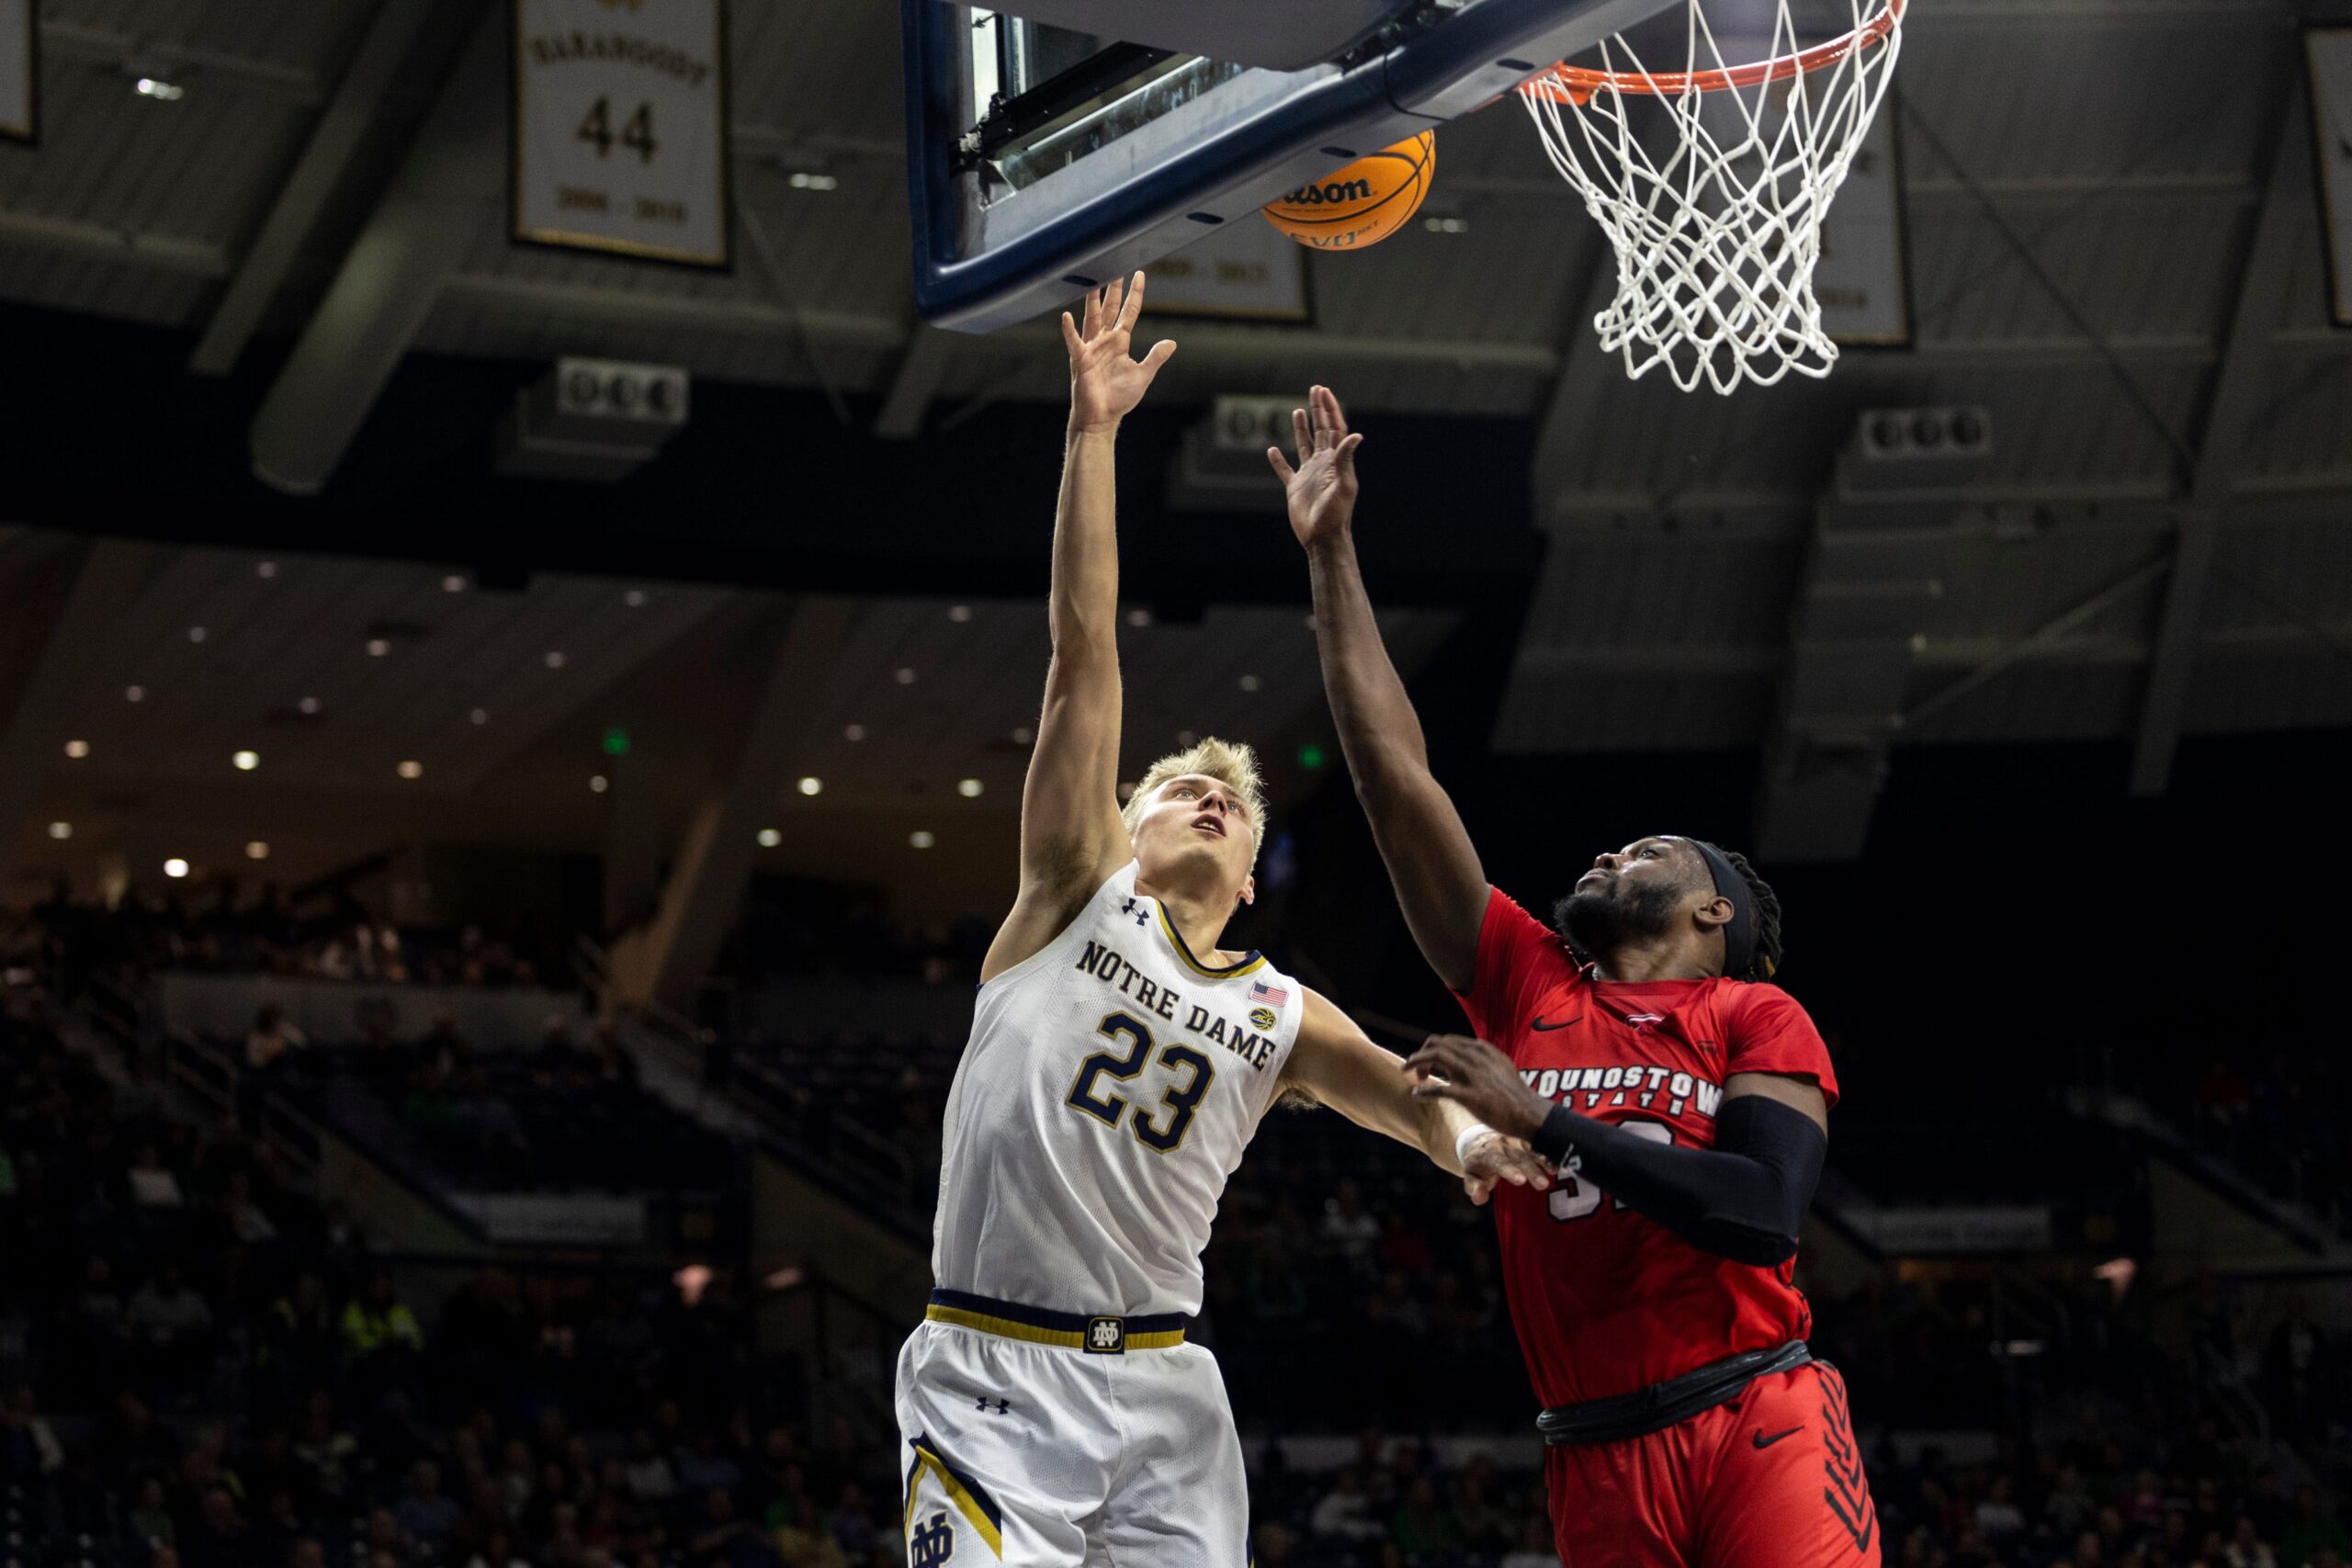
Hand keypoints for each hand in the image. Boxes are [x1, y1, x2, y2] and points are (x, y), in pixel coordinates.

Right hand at [1063, 273, 1176, 434]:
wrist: (1101, 418)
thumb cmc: (1119, 397)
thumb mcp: (1143, 375)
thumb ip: (1155, 357)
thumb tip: (1172, 342)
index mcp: (1120, 341)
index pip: (1129, 312)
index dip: (1135, 294)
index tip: (1139, 274)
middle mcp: (1105, 340)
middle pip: (1109, 307)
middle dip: (1113, 287)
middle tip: (1115, 265)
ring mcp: (1091, 348)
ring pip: (1092, 317)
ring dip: (1092, 299)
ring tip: (1091, 279)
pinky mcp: (1080, 360)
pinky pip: (1074, 342)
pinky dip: (1069, 330)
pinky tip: (1066, 315)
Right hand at [1266, 385, 1363, 547]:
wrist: (1322, 537)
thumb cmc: (1336, 513)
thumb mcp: (1344, 484)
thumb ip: (1346, 459)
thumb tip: (1356, 435)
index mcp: (1336, 460)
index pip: (1335, 428)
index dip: (1330, 409)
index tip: (1323, 391)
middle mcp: (1323, 464)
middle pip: (1321, 430)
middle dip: (1318, 410)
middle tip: (1315, 390)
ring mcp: (1309, 475)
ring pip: (1304, 445)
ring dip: (1301, 428)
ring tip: (1298, 411)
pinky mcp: (1295, 488)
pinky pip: (1285, 470)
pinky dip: (1278, 461)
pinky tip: (1272, 451)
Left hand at [1404, 1033, 1550, 1140]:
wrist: (1529, 1113)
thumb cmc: (1514, 1093)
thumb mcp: (1499, 1066)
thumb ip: (1481, 1060)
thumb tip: (1462, 1059)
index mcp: (1481, 1050)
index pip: (1448, 1041)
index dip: (1432, 1048)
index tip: (1427, 1062)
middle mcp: (1475, 1057)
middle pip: (1437, 1045)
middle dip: (1420, 1054)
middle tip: (1412, 1068)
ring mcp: (1472, 1075)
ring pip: (1435, 1058)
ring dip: (1416, 1063)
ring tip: (1407, 1073)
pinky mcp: (1470, 1095)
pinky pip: (1439, 1089)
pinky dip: (1424, 1092)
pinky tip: (1417, 1096)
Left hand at [1459, 1128, 1552, 1205]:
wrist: (1482, 1138)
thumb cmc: (1478, 1163)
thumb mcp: (1471, 1175)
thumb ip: (1474, 1187)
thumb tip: (1479, 1198)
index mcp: (1486, 1152)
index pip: (1497, 1161)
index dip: (1509, 1170)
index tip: (1521, 1181)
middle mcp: (1503, 1143)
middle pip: (1518, 1157)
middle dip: (1531, 1170)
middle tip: (1542, 1185)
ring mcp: (1517, 1140)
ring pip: (1532, 1149)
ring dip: (1544, 1159)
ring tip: (1554, 1171)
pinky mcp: (1528, 1138)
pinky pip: (1540, 1145)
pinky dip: (1550, 1153)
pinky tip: (1560, 1163)